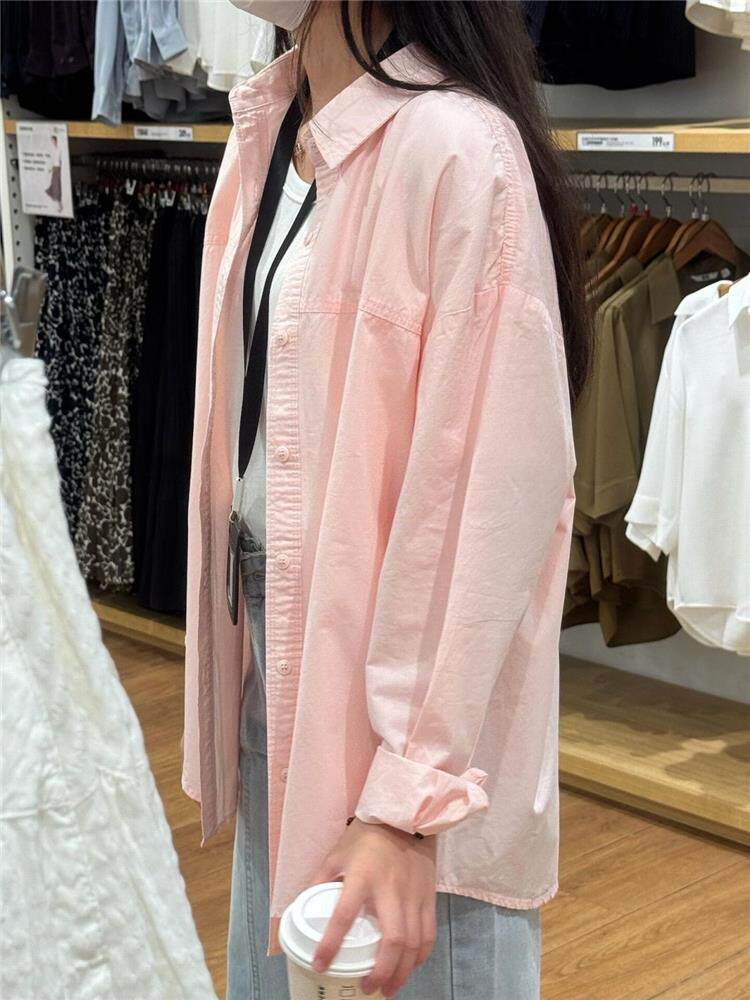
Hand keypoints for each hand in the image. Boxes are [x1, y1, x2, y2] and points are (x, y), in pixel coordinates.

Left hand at [308, 818, 437, 997]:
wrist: (405, 816)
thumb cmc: (367, 836)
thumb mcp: (336, 854)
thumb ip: (320, 881)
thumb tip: (301, 906)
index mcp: (361, 876)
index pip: (344, 915)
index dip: (330, 944)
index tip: (321, 965)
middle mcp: (390, 889)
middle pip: (392, 940)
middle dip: (381, 971)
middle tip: (368, 988)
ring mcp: (413, 895)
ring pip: (414, 943)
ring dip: (402, 972)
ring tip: (389, 988)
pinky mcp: (428, 897)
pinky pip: (428, 934)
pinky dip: (420, 957)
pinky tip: (409, 968)